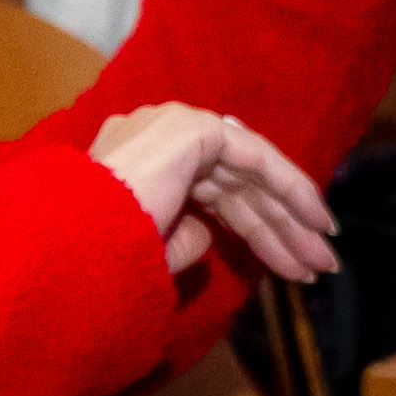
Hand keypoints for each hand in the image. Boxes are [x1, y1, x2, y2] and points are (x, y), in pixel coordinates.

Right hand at [87, 104, 337, 279]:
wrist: (72, 244)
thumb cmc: (96, 260)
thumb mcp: (148, 251)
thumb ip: (180, 237)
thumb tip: (207, 232)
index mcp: (134, 163)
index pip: (209, 193)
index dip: (252, 229)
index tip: (287, 265)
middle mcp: (152, 136)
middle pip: (234, 188)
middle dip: (277, 231)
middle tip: (316, 269)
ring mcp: (172, 127)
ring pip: (250, 176)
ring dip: (290, 219)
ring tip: (323, 262)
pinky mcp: (193, 129)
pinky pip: (255, 158)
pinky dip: (288, 188)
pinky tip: (315, 221)